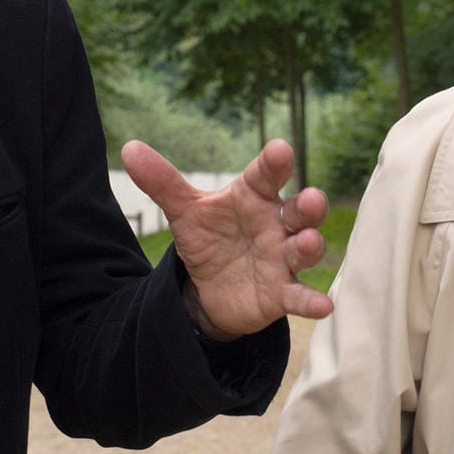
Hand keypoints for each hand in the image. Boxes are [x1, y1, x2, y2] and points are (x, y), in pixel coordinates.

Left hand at [120, 138, 333, 339]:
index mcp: (254, 197)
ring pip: (304, 249)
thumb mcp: (185, 211)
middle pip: (298, 211)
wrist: (208, 287)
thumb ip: (162, 182)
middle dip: (308, 205)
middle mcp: (276, 224)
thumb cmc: (209, 237)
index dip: (274, 162)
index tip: (279, 150)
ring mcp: (282, 259)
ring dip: (310, 245)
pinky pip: (300, 296)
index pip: (266, 175)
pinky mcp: (282, 293)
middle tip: (310, 198)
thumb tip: (129, 148)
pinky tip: (323, 306)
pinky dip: (311, 301)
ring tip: (308, 242)